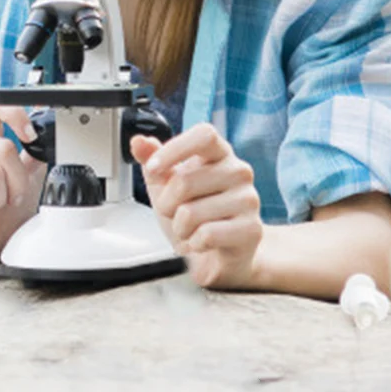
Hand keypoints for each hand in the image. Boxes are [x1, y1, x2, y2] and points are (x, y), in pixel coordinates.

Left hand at [129, 123, 263, 289]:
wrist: (216, 256)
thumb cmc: (194, 216)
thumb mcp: (166, 186)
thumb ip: (152, 160)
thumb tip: (138, 142)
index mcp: (219, 154)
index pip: (204, 135)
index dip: (175, 149)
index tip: (152, 169)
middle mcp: (238, 172)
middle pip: (185, 181)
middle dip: (166, 205)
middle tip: (175, 215)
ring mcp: (248, 200)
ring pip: (191, 213)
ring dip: (180, 228)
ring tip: (191, 230)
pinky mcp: (252, 229)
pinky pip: (206, 235)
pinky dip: (194, 243)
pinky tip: (202, 242)